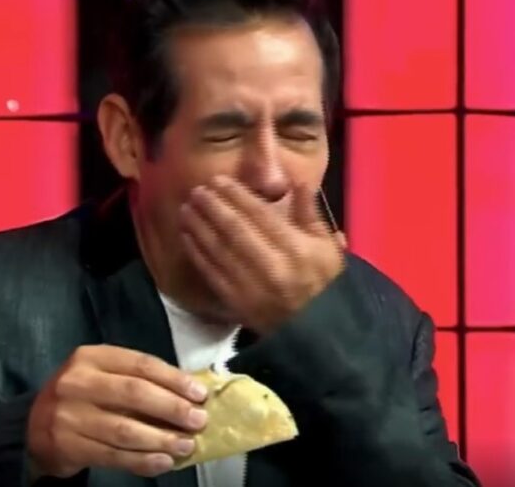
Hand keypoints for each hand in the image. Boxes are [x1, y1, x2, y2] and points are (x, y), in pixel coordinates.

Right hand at [27, 345, 208, 478]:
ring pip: (125, 429)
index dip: (174, 380)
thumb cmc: (82, 397)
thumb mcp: (102, 375)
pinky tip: (164, 462)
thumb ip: (137, 379)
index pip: (140, 364)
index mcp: (91, 357)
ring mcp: (70, 416)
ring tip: (186, 445)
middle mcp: (77, 382)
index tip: (200, 394)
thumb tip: (189, 394)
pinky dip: (143, 461)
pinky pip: (114, 455)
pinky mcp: (69, 446)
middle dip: (172, 408)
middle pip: (134, 394)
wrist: (35, 427)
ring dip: (161, 439)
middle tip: (198, 421)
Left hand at [178, 175, 347, 333]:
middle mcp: (271, 265)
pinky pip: (211, 273)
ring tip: (186, 208)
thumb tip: (298, 182)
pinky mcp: (236, 303)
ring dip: (198, 226)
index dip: (235, 195)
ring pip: (218, 249)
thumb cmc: (325, 286)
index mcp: (296, 248)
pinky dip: (197, 252)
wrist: (320, 334)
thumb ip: (311, 214)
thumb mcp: (328, 248)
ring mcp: (250, 286)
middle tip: (196, 190)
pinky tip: (187, 237)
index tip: (218, 180)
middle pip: (234, 229)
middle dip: (212, 206)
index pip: (259, 214)